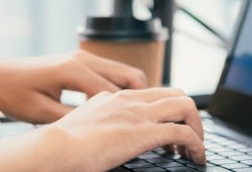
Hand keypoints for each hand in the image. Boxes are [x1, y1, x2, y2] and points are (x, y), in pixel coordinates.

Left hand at [0, 50, 146, 123]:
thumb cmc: (13, 94)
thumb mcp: (40, 114)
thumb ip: (70, 121)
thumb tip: (96, 132)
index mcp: (74, 71)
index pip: (116, 94)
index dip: (134, 113)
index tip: (150, 129)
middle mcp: (82, 59)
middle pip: (130, 76)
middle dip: (146, 99)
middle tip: (155, 122)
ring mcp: (82, 57)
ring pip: (124, 72)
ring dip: (136, 92)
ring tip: (142, 117)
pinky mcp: (79, 60)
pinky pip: (111, 72)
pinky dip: (122, 87)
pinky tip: (121, 107)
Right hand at [44, 88, 205, 171]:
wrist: (54, 148)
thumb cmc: (59, 146)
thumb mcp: (81, 127)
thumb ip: (96, 127)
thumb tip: (100, 141)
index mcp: (113, 97)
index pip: (151, 94)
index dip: (167, 111)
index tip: (169, 132)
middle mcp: (129, 100)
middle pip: (175, 94)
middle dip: (189, 116)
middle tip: (188, 139)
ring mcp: (138, 114)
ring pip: (185, 106)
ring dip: (197, 128)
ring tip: (195, 150)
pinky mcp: (145, 132)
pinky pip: (183, 133)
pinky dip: (196, 145)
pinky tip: (196, 158)